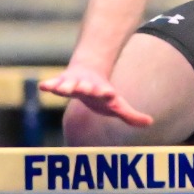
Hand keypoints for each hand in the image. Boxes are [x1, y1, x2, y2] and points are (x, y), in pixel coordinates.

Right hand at [39, 65, 154, 127]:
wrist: (88, 70)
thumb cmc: (103, 94)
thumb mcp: (117, 104)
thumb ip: (130, 115)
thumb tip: (150, 123)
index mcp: (102, 92)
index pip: (105, 93)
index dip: (107, 93)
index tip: (109, 93)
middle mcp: (88, 86)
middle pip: (86, 87)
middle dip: (85, 87)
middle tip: (84, 88)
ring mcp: (74, 83)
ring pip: (69, 84)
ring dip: (66, 86)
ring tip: (60, 89)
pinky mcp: (62, 82)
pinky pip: (54, 84)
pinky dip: (49, 85)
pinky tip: (43, 86)